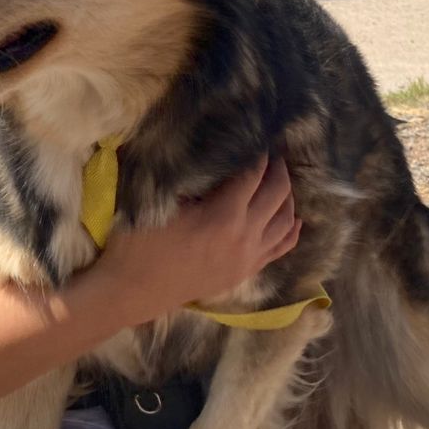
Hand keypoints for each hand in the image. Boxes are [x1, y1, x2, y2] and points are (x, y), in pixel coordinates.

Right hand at [91, 157, 302, 326]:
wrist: (133, 291)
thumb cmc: (139, 243)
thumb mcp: (160, 202)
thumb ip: (190, 177)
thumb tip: (212, 154)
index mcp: (223, 215)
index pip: (253, 174)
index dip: (259, 153)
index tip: (259, 137)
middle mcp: (244, 236)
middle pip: (277, 193)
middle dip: (278, 169)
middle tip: (272, 154)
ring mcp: (249, 258)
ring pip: (286, 221)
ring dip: (287, 197)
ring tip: (279, 181)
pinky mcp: (245, 272)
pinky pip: (281, 249)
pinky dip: (292, 230)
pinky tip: (295, 219)